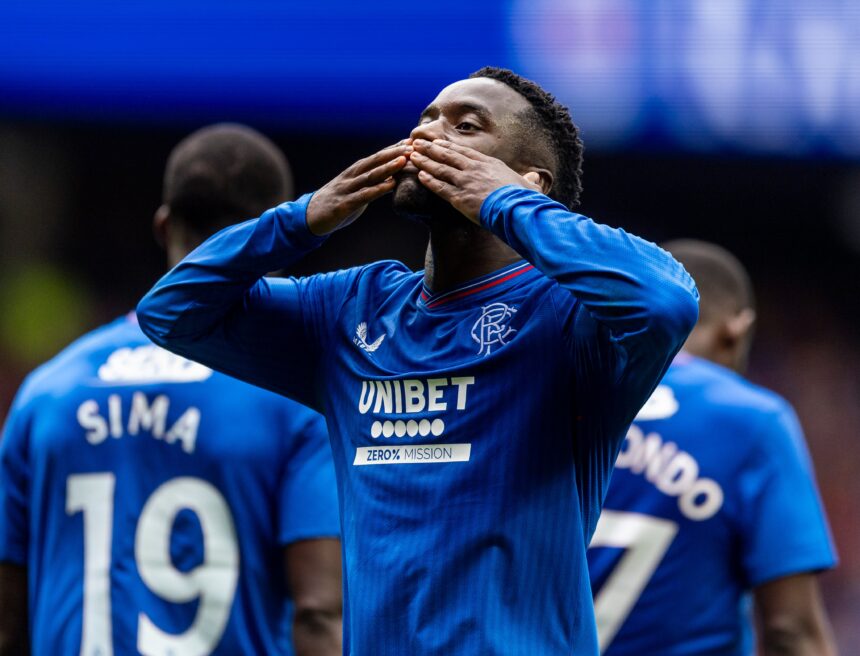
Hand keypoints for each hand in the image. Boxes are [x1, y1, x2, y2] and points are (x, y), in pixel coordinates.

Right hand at [306, 142, 411, 235]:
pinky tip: (390, 186)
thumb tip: (391, 179)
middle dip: (394, 153)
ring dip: (387, 168)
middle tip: (411, 146)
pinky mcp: (343, 205)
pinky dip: (377, 190)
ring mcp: (346, 190)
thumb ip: (370, 183)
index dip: (393, 149)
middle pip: (375, 161)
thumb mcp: (354, 190)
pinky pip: (363, 196)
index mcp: (354, 172)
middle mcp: (351, 177)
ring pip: (370, 176)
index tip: (410, 142)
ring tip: (403, 161)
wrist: (309, 217)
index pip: (377, 157)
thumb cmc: (336, 203)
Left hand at [409, 139, 542, 223]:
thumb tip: (536, 178)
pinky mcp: (459, 198)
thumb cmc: (524, 199)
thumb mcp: (529, 186)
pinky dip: (429, 180)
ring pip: (440, 169)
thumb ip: (529, 180)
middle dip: (431, 149)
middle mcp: (475, 169)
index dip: (449, 147)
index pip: (465, 152)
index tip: (438, 143)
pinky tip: (419, 175)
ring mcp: (465, 182)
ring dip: (425, 161)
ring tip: (413, 156)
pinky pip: (440, 187)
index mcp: (489, 164)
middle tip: (418, 143)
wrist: (516, 209)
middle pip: (448, 155)